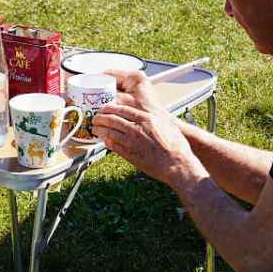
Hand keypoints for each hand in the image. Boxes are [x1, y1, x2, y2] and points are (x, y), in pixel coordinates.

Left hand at [92, 73, 201, 188]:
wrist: (177, 164)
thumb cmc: (176, 146)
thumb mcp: (165, 125)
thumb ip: (151, 120)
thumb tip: (142, 117)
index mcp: (146, 118)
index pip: (121, 109)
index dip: (109, 108)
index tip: (104, 109)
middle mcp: (137, 128)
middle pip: (111, 118)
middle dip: (100, 117)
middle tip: (95, 118)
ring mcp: (131, 141)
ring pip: (108, 131)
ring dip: (99, 129)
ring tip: (95, 129)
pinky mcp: (129, 154)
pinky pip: (113, 145)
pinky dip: (106, 142)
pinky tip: (104, 141)